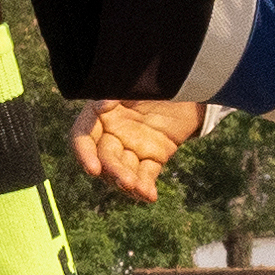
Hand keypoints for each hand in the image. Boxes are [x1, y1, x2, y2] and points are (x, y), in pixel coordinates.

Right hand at [72, 90, 207, 203]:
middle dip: (113, 172)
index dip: (84, 154)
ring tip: (140, 190)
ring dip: (129, 183)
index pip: (82, 137)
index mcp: (101, 114)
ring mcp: (133, 146)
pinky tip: (150, 196)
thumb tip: (101, 105)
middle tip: (127, 181)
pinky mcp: (154, 156)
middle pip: (105, 158)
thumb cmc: (156, 78)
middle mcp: (113, 133)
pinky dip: (146, 187)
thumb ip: (115, 92)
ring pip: (124, 170)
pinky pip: (146, 175)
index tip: (93, 169)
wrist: (191, 82)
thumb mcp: (133, 81)